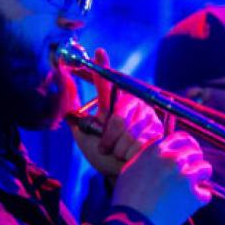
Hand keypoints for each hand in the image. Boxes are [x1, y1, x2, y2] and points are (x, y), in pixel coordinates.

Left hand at [67, 48, 162, 177]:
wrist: (120, 171)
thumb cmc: (102, 152)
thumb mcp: (85, 135)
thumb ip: (77, 119)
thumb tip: (65, 107)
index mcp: (114, 100)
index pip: (106, 82)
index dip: (102, 67)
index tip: (98, 52)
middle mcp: (133, 103)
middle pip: (117, 119)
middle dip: (108, 139)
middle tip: (105, 147)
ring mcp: (148, 116)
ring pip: (128, 135)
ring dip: (118, 149)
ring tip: (119, 152)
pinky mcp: (158, 131)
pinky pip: (139, 144)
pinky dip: (130, 155)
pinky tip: (131, 156)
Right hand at [111, 131, 211, 224]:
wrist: (132, 223)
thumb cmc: (127, 199)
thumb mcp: (131, 169)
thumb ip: (147, 157)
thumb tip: (159, 153)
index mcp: (157, 150)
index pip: (182, 139)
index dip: (188, 146)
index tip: (189, 153)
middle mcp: (173, 159)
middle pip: (196, 152)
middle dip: (195, 160)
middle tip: (192, 171)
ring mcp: (185, 176)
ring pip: (205, 169)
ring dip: (201, 177)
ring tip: (194, 186)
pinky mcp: (194, 195)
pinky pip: (206, 194)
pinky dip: (200, 199)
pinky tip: (191, 204)